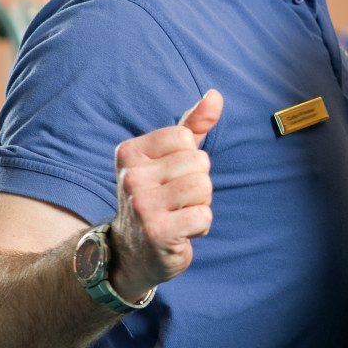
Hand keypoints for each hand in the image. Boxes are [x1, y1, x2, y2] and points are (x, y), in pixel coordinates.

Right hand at [107, 90, 223, 300]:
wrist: (134, 252)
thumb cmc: (159, 197)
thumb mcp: (171, 158)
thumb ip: (193, 125)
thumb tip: (216, 95)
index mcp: (131, 152)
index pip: (186, 138)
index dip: (190, 160)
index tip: (171, 178)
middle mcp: (131, 176)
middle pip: (199, 163)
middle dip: (199, 184)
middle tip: (176, 201)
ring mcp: (141, 204)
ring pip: (203, 187)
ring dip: (201, 204)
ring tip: (179, 214)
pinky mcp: (156, 232)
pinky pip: (204, 215)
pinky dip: (201, 226)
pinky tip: (181, 232)